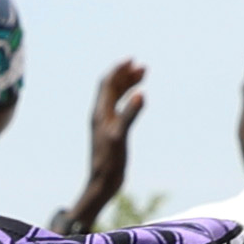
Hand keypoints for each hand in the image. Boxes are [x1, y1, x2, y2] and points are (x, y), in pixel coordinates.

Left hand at [72, 55, 148, 223]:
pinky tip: (139, 100)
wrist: (102, 183)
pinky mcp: (113, 132)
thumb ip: (130, 114)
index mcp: (100, 113)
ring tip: (143, 75)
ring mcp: (106, 124)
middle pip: (112, 87)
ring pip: (116, 97)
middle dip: (126, 75)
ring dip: (128, 85)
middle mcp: (101, 116)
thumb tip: (141, 94)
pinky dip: (130, 99)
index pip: (107, 84)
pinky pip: (120, 109)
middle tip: (143, 68)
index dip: (118, 70)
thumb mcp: (120, 136)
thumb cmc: (109, 161)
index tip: (132, 60)